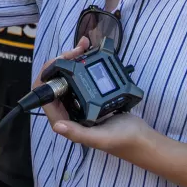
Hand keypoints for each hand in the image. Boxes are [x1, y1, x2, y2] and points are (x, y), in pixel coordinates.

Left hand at [38, 38, 166, 166]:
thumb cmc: (121, 140)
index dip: (47, 74)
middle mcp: (67, 110)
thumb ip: (78, 133)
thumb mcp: (99, 137)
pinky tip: (90, 54)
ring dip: (72, 60)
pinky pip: (81, 76)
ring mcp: (78, 102)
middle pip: (54, 80)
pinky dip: (83, 64)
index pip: (44, 94)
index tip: (62, 60)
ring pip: (67, 76)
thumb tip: (57, 125)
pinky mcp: (89, 96)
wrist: (141, 138)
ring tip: (83, 47)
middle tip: (77, 49)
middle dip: (61, 61)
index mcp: (63, 120)